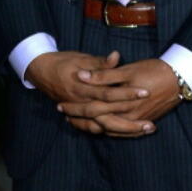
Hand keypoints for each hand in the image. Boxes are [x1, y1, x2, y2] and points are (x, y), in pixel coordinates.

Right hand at [27, 50, 153, 137]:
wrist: (40, 70)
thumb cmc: (62, 61)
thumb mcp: (81, 58)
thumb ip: (100, 63)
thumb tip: (117, 56)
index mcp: (82, 87)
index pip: (108, 93)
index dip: (127, 93)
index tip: (145, 92)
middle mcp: (80, 102)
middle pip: (108, 116)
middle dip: (131, 121)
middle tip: (151, 124)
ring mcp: (79, 111)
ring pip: (103, 126)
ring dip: (124, 130)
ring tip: (144, 130)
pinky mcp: (77, 115)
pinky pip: (93, 129)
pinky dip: (109, 132)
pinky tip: (125, 134)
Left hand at [58, 58, 180, 136]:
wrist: (180, 79)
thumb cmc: (153, 71)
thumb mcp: (127, 71)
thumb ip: (103, 74)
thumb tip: (81, 75)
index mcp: (120, 102)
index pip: (92, 109)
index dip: (75, 108)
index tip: (60, 106)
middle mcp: (128, 116)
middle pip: (98, 122)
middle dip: (79, 120)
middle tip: (63, 115)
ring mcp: (136, 120)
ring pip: (109, 129)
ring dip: (92, 126)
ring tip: (76, 123)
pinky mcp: (143, 120)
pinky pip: (122, 132)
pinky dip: (108, 130)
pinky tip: (100, 128)